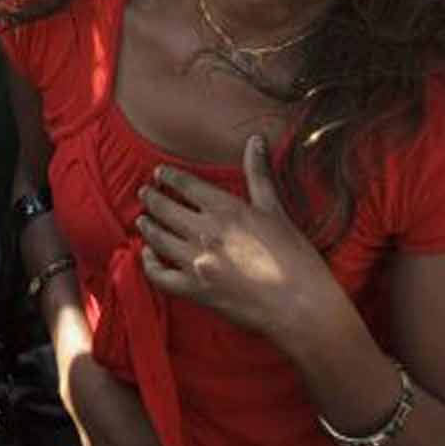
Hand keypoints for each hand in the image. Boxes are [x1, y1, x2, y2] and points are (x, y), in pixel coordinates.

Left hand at [138, 136, 342, 348]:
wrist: (301, 306)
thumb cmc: (295, 257)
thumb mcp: (276, 210)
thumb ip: (259, 174)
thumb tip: (255, 139)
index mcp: (225, 208)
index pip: (185, 184)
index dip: (168, 176)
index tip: (159, 173)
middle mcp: (205, 232)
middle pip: (165, 208)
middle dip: (151, 198)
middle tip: (144, 193)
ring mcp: (197, 262)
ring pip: (158, 239)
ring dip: (147, 227)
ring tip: (143, 220)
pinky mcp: (195, 291)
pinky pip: (159, 276)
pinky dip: (148, 264)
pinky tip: (147, 256)